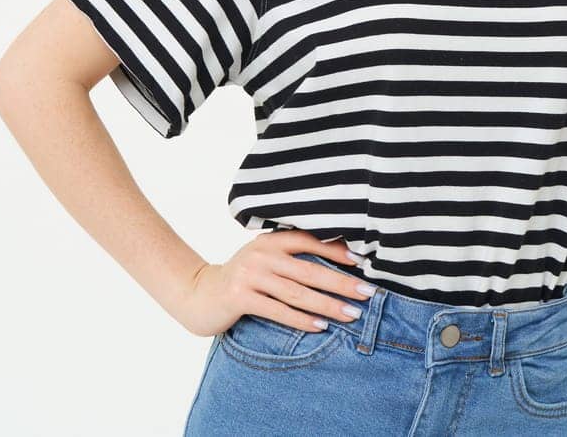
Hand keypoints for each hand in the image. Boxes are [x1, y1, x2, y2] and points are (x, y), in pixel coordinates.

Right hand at [165, 229, 373, 338]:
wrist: (198, 294)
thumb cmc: (242, 278)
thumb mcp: (265, 260)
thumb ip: (292, 257)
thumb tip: (338, 261)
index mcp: (270, 240)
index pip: (310, 241)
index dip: (337, 251)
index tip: (362, 263)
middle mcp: (261, 254)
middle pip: (310, 270)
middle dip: (342, 282)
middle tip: (367, 292)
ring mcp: (250, 275)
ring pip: (297, 293)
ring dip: (328, 305)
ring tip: (352, 314)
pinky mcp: (240, 297)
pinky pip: (278, 310)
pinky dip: (302, 320)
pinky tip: (321, 326)